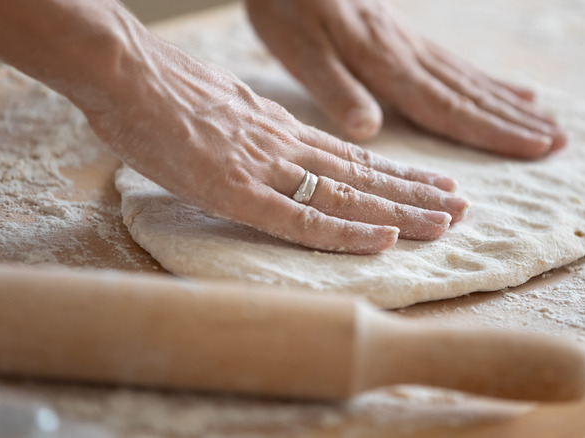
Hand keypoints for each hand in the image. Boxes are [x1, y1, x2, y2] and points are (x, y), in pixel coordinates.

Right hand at [85, 34, 467, 253]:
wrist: (124, 71)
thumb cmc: (160, 88)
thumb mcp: (221, 104)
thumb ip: (250, 127)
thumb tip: (260, 142)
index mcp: (279, 128)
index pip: (349, 157)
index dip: (393, 174)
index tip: (430, 184)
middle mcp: (284, 145)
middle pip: (361, 175)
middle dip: (414, 193)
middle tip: (461, 208)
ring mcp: (264, 166)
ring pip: (347, 194)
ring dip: (399, 211)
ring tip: (445, 222)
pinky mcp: (236, 188)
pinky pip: (299, 217)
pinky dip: (345, 231)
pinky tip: (382, 239)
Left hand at [246, 0, 566, 156]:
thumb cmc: (291, 7)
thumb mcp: (301, 52)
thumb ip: (337, 90)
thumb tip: (370, 130)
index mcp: (386, 64)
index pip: (447, 106)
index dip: (490, 131)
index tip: (532, 148)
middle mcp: (409, 55)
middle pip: (470, 95)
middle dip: (514, 122)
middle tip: (560, 142)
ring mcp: (412, 45)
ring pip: (470, 81)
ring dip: (510, 104)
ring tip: (549, 122)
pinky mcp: (406, 40)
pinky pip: (457, 66)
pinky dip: (489, 82)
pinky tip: (513, 90)